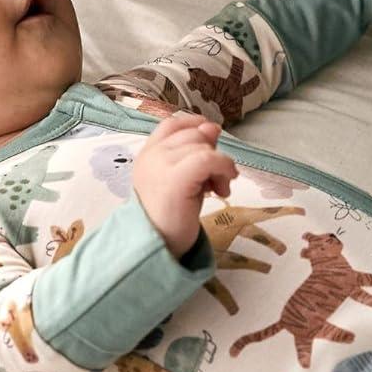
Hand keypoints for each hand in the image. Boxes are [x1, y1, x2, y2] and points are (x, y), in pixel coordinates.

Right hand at [130, 110, 236, 258]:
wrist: (159, 248)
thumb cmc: (171, 218)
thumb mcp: (183, 178)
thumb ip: (193, 152)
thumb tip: (213, 127)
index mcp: (148, 154)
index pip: (172, 123)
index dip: (196, 125)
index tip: (211, 142)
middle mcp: (151, 155)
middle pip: (193, 133)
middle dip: (212, 152)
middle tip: (216, 180)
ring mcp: (161, 165)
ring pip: (203, 145)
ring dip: (220, 165)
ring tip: (218, 190)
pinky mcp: (175, 178)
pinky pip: (209, 158)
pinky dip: (224, 168)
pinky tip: (223, 189)